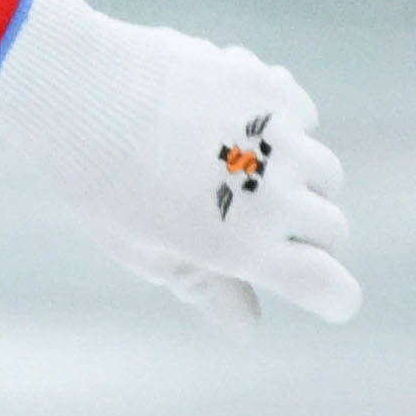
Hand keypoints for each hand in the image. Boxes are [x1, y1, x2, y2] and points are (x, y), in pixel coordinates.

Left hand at [0, 0, 353, 336]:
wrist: (82, 90)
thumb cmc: (103, 184)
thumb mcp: (146, 251)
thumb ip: (206, 288)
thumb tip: (250, 327)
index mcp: (241, 246)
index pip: (326, 285)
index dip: (334, 299)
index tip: (329, 302)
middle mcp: (273, 193)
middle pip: (332, 230)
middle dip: (308, 240)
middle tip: (255, 232)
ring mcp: (279, 136)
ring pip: (325, 172)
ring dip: (299, 183)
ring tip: (234, 176)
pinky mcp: (273, 87)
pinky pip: (304, 117)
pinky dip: (283, 130)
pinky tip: (229, 127)